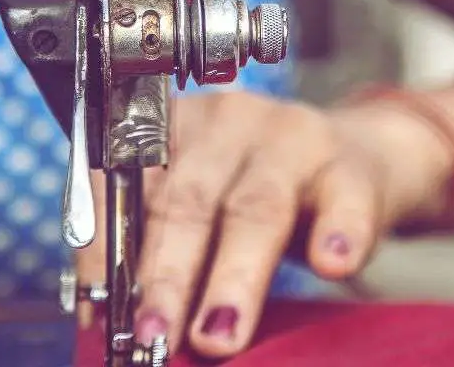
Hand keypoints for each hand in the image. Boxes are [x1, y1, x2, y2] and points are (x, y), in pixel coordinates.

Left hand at [76, 90, 451, 358]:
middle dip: (167, 274)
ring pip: (257, 206)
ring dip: (234, 276)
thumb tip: (104, 319)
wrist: (353, 157)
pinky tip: (331, 264)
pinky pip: (345, 199)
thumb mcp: (202, 201)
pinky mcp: (351, 165)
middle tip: (152, 334)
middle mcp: (230, 120)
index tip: (101, 309)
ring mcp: (294, 136)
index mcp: (179, 125)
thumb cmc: (258, 189)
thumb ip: (159, 244)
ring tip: (218, 334)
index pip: (129, 180)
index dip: (110, 245)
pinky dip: (338, 233)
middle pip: (191, 198)